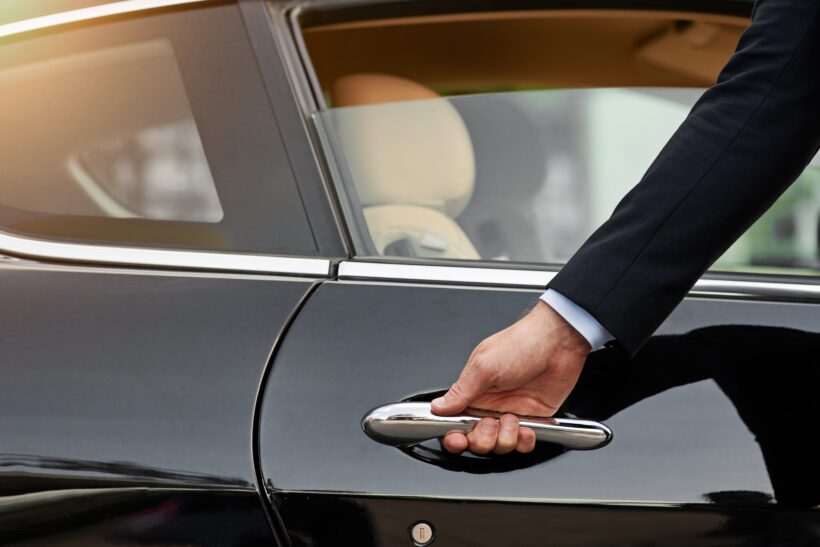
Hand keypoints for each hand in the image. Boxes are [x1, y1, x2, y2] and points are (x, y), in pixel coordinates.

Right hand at [431, 300, 590, 454]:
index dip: (454, 437)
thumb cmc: (521, 344)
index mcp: (473, 392)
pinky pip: (524, 444)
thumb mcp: (484, 366)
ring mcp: (511, 414)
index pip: (454, 422)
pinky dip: (525, 441)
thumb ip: (461, 392)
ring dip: (505, 438)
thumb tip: (438, 407)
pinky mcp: (533, 419)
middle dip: (482, 439)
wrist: (559, 342)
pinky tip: (527, 428)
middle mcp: (490, 406)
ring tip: (512, 419)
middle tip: (490, 424)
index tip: (459, 440)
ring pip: (500, 446)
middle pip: (476, 440)